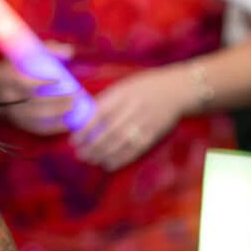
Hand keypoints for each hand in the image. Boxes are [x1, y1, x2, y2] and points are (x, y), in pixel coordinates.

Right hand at [0, 44, 80, 136]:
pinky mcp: (19, 123)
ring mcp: (14, 112)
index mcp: (8, 78)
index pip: (24, 83)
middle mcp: (9, 97)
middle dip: (57, 101)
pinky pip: (37, 129)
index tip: (59, 79)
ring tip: (73, 107)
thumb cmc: (16, 66)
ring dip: (57, 114)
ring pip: (36, 118)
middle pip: (34, 103)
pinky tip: (67, 123)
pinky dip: (53, 128)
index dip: (42, 83)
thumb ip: (49, 49)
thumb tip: (69, 52)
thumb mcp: (25, 52)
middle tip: (75, 96)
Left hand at [72, 67, 188, 170]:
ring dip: (102, 154)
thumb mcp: (124, 86)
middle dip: (91, 146)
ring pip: (120, 143)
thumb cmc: (146, 87)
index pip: (100, 114)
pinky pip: (134, 150)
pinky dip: (120, 159)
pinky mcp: (153, 135)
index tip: (74, 139)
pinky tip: (108, 164)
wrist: (176, 91)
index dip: (85, 129)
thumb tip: (85, 115)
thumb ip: (107, 100)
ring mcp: (144, 123)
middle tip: (79, 154)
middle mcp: (133, 109)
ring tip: (90, 160)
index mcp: (123, 95)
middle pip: (109, 132)